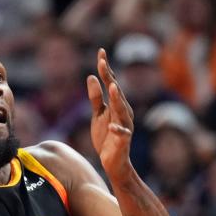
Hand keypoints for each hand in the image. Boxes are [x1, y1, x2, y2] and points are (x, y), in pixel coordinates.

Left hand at [86, 49, 133, 176]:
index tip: (100, 52)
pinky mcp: (123, 142)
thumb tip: (91, 76)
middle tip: (102, 62)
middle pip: (116, 92)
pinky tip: (113, 126)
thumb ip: (96, 97)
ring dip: (117, 99)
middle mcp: (124, 112)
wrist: (114, 163)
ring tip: (112, 86)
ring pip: (122, 110)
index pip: (111, 83)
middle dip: (109, 77)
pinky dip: (118, 130)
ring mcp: (125, 126)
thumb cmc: (107, 137)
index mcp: (117, 105)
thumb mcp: (98, 115)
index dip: (106, 68)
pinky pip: (122, 135)